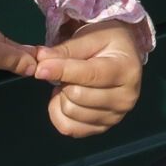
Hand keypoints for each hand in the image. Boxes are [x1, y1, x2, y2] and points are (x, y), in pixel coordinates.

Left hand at [32, 19, 143, 137]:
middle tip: (67, 70)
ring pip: (70, 112)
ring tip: (70, 82)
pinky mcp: (102, 129)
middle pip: (76, 95)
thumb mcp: (92, 37)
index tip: (40, 68)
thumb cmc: (108, 44)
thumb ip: (67, 49)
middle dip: (64, 80)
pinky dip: (59, 114)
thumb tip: (40, 60)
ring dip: (62, 96)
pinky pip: (69, 128)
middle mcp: (125, 97)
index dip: (62, 71)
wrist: (124, 57)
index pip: (89, 74)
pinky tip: (66, 99)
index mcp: (126, 70)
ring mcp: (115, 117)